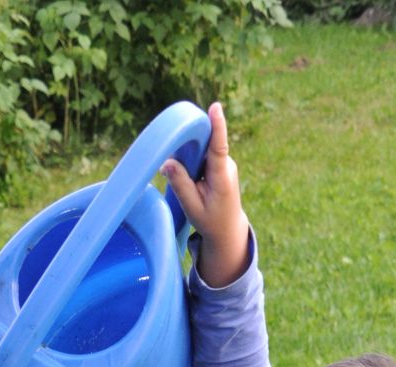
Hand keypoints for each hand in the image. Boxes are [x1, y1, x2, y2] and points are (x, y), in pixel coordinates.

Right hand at [160, 101, 249, 288]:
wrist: (227, 229)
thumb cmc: (211, 221)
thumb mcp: (193, 208)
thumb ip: (180, 185)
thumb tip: (167, 162)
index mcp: (221, 177)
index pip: (218, 147)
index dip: (216, 126)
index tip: (215, 107)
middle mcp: (225, 165)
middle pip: (203, 145)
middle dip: (186, 150)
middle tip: (174, 168)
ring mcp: (223, 163)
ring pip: (200, 151)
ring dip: (187, 161)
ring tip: (187, 185)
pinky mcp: (218, 164)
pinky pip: (201, 156)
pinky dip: (190, 164)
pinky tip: (189, 181)